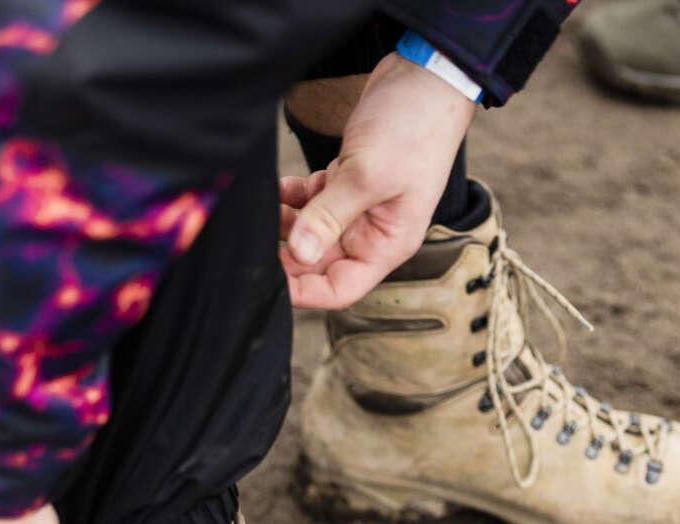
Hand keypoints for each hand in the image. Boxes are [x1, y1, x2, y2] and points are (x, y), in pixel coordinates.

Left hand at [281, 52, 475, 309]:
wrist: (426, 76)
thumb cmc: (414, 127)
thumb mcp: (368, 175)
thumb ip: (330, 216)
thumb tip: (298, 253)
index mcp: (387, 243)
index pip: (341, 287)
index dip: (304, 292)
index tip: (268, 283)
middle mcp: (371, 232)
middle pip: (319, 261)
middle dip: (287, 254)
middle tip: (253, 241)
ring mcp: (357, 206)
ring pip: (310, 231)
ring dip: (284, 223)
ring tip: (261, 208)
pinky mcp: (345, 179)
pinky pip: (310, 201)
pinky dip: (291, 197)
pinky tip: (276, 187)